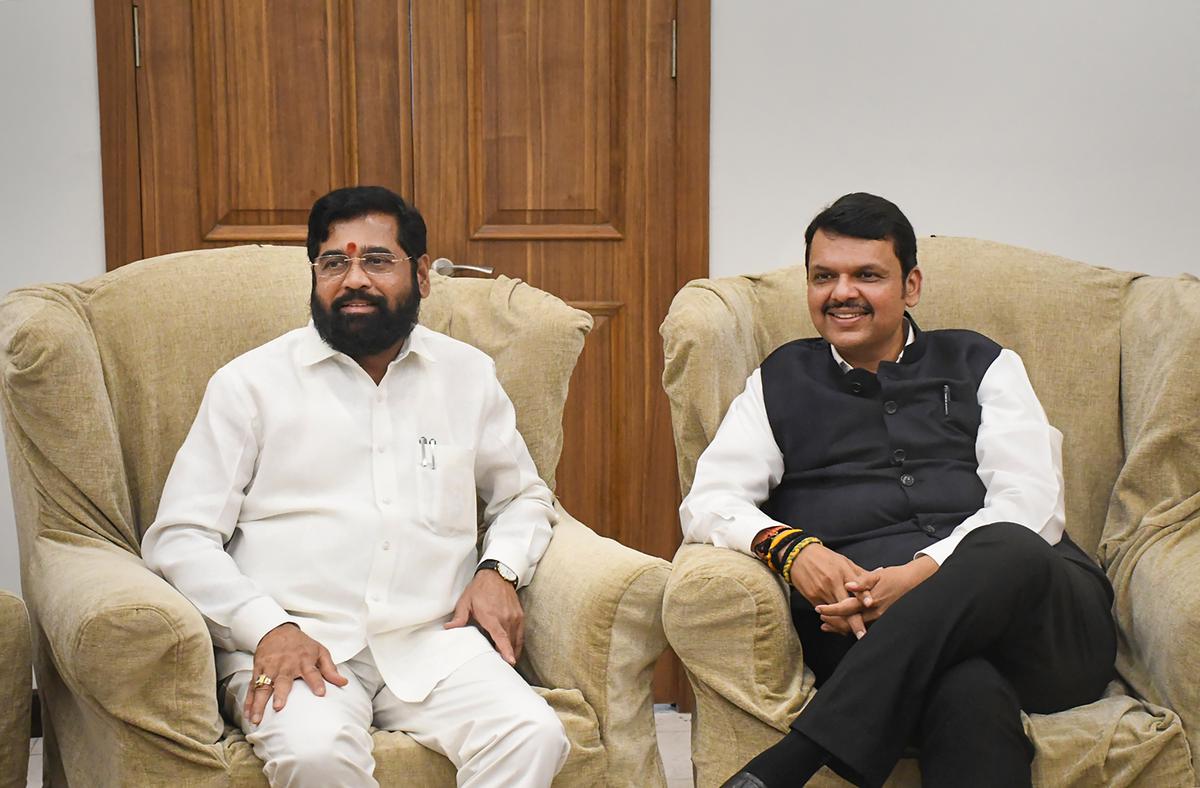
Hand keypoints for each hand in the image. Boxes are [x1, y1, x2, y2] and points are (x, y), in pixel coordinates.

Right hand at [245, 623, 347, 724]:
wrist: (277, 630)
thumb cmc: (302, 645)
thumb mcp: (320, 651)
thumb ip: (330, 669)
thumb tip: (343, 683)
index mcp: (304, 661)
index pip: (313, 672)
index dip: (317, 682)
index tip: (321, 693)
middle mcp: (286, 665)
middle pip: (283, 681)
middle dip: (280, 694)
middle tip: (278, 707)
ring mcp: (270, 669)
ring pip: (263, 687)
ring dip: (258, 703)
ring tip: (255, 719)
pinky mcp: (258, 671)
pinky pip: (252, 688)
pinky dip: (248, 701)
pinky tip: (247, 714)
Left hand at [444, 569, 523, 664]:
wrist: (497, 575)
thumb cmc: (479, 589)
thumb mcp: (465, 601)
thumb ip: (459, 617)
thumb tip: (449, 628)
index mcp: (492, 616)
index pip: (501, 636)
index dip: (506, 650)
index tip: (511, 661)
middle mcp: (506, 617)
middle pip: (508, 643)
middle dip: (504, 656)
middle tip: (497, 667)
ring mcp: (514, 617)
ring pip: (515, 640)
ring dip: (511, 651)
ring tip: (504, 662)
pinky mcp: (520, 616)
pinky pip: (520, 635)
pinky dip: (516, 644)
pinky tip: (512, 652)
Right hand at [788, 544, 868, 638]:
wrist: (798, 556)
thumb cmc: (824, 557)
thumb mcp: (843, 561)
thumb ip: (860, 573)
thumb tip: (880, 572)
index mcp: (842, 571)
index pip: (855, 585)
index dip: (863, 595)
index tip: (870, 604)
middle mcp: (832, 582)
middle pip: (845, 605)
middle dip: (854, 622)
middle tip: (863, 634)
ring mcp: (821, 591)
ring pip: (835, 613)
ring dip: (844, 625)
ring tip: (855, 633)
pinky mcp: (813, 597)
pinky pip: (825, 613)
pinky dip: (833, 620)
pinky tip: (839, 625)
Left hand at [814, 556, 938, 634]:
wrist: (912, 583)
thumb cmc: (893, 577)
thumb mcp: (877, 575)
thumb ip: (862, 581)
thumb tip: (849, 585)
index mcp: (871, 601)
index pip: (846, 608)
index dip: (831, 609)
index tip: (818, 608)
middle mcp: (874, 613)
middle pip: (848, 622)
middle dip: (833, 621)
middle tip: (820, 618)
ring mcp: (877, 617)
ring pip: (854, 625)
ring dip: (840, 624)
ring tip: (826, 624)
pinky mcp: (879, 617)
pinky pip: (861, 624)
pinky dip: (850, 624)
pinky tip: (841, 623)